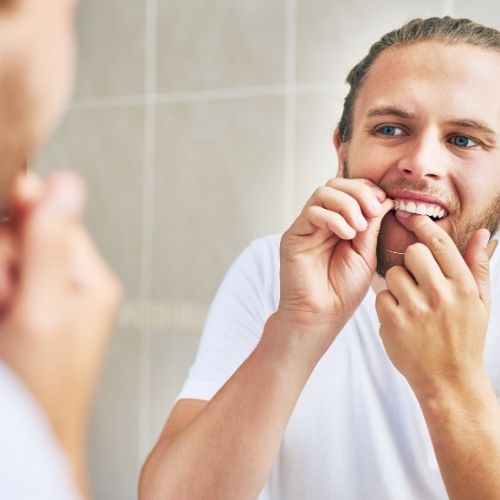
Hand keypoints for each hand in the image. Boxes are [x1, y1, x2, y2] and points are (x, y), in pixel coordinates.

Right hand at [0, 172, 121, 493]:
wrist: (35, 438)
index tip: (6, 264)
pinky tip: (3, 320)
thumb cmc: (43, 386)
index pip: (53, 219)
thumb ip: (51, 247)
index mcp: (93, 278)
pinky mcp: (31, 314)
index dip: (17, 230)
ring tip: (4, 316)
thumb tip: (67, 183)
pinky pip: (8, 284)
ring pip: (11, 260)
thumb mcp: (43, 310)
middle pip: (25, 238)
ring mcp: (52, 300)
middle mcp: (76, 284)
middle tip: (4, 300)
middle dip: (3, 263)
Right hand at [277, 177, 392, 345]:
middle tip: (372, 212)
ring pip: (323, 192)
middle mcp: (322, 222)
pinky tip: (345, 235)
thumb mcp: (366, 254)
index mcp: (340, 224)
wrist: (321, 315)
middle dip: (359, 192)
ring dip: (347, 204)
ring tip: (358, 228)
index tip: (383, 205)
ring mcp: (307, 227)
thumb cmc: (343, 291)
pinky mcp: (294, 235)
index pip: (351, 190)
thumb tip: (385, 199)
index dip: (368, 191)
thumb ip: (371, 226)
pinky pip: (313, 212)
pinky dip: (333, 218)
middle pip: (336, 184)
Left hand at [375, 212, 496, 395]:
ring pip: (392, 274)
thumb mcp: (481, 303)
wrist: (449, 380)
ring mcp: (414, 309)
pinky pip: (380, 297)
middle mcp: (440, 295)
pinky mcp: (393, 323)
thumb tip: (483, 233)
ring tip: (410, 302)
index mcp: (463, 287)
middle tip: (416, 276)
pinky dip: (386, 305)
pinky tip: (401, 318)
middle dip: (411, 260)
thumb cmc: (465, 338)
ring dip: (397, 284)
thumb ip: (478, 266)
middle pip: (412, 253)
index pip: (439, 243)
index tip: (411, 217)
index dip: (423, 225)